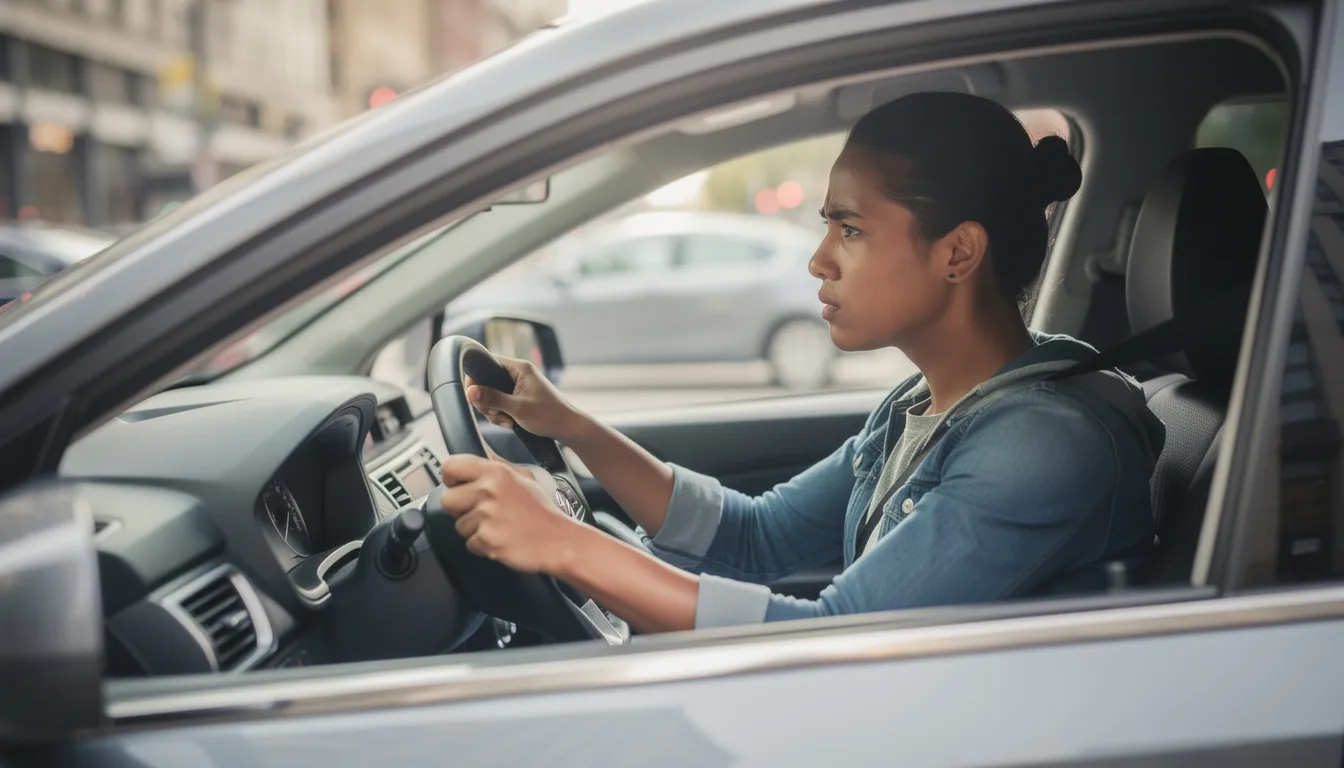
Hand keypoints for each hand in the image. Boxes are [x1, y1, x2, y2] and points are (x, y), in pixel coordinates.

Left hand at [438, 454, 581, 572]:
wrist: (558, 541)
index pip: (450, 466)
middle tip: (482, 512)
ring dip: (474, 530)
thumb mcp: (525, 477)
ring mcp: (487, 516)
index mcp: (496, 472)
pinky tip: (501, 539)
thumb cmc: (542, 512)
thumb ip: (500, 465)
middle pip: (447, 499)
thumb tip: (482, 455)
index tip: (460, 487)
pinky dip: (483, 546)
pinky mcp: (487, 539)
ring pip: (459, 525)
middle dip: (460, 509)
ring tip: (498, 527)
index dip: (451, 479)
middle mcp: (488, 490)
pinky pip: (470, 543)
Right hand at [466, 356, 583, 440]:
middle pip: (487, 382)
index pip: (488, 362)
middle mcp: (518, 373)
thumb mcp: (517, 408)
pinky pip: (501, 403)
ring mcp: (519, 386)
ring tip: (507, 421)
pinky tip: (510, 423)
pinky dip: (502, 414)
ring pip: (493, 395)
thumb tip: (470, 392)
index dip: (477, 378)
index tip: (475, 396)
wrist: (568, 428)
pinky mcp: (519, 397)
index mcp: (519, 368)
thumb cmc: (549, 415)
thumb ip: (492, 398)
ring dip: (495, 411)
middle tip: (496, 413)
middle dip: (487, 401)